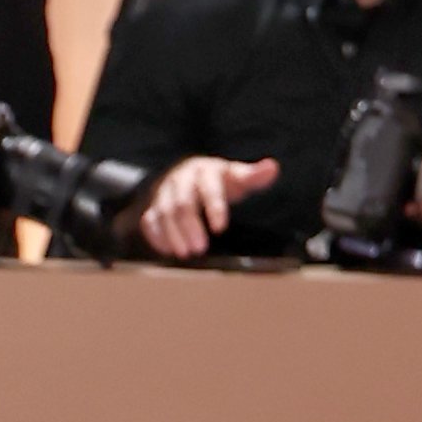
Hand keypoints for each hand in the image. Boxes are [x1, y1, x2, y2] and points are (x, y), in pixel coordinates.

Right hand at [138, 154, 278, 259]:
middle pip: (182, 203)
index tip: (221, 228)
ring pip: (163, 213)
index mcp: (204, 171)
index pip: (209, 188)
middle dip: (190, 226)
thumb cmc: (217, 180)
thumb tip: (272, 168)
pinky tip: (168, 251)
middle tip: (200, 249)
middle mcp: (180, 179)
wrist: (187, 175)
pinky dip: (157, 237)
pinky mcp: (152, 206)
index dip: (214, 207)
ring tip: (185, 254)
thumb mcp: (236, 176)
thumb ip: (253, 176)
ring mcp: (164, 193)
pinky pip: (149, 221)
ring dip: (173, 235)